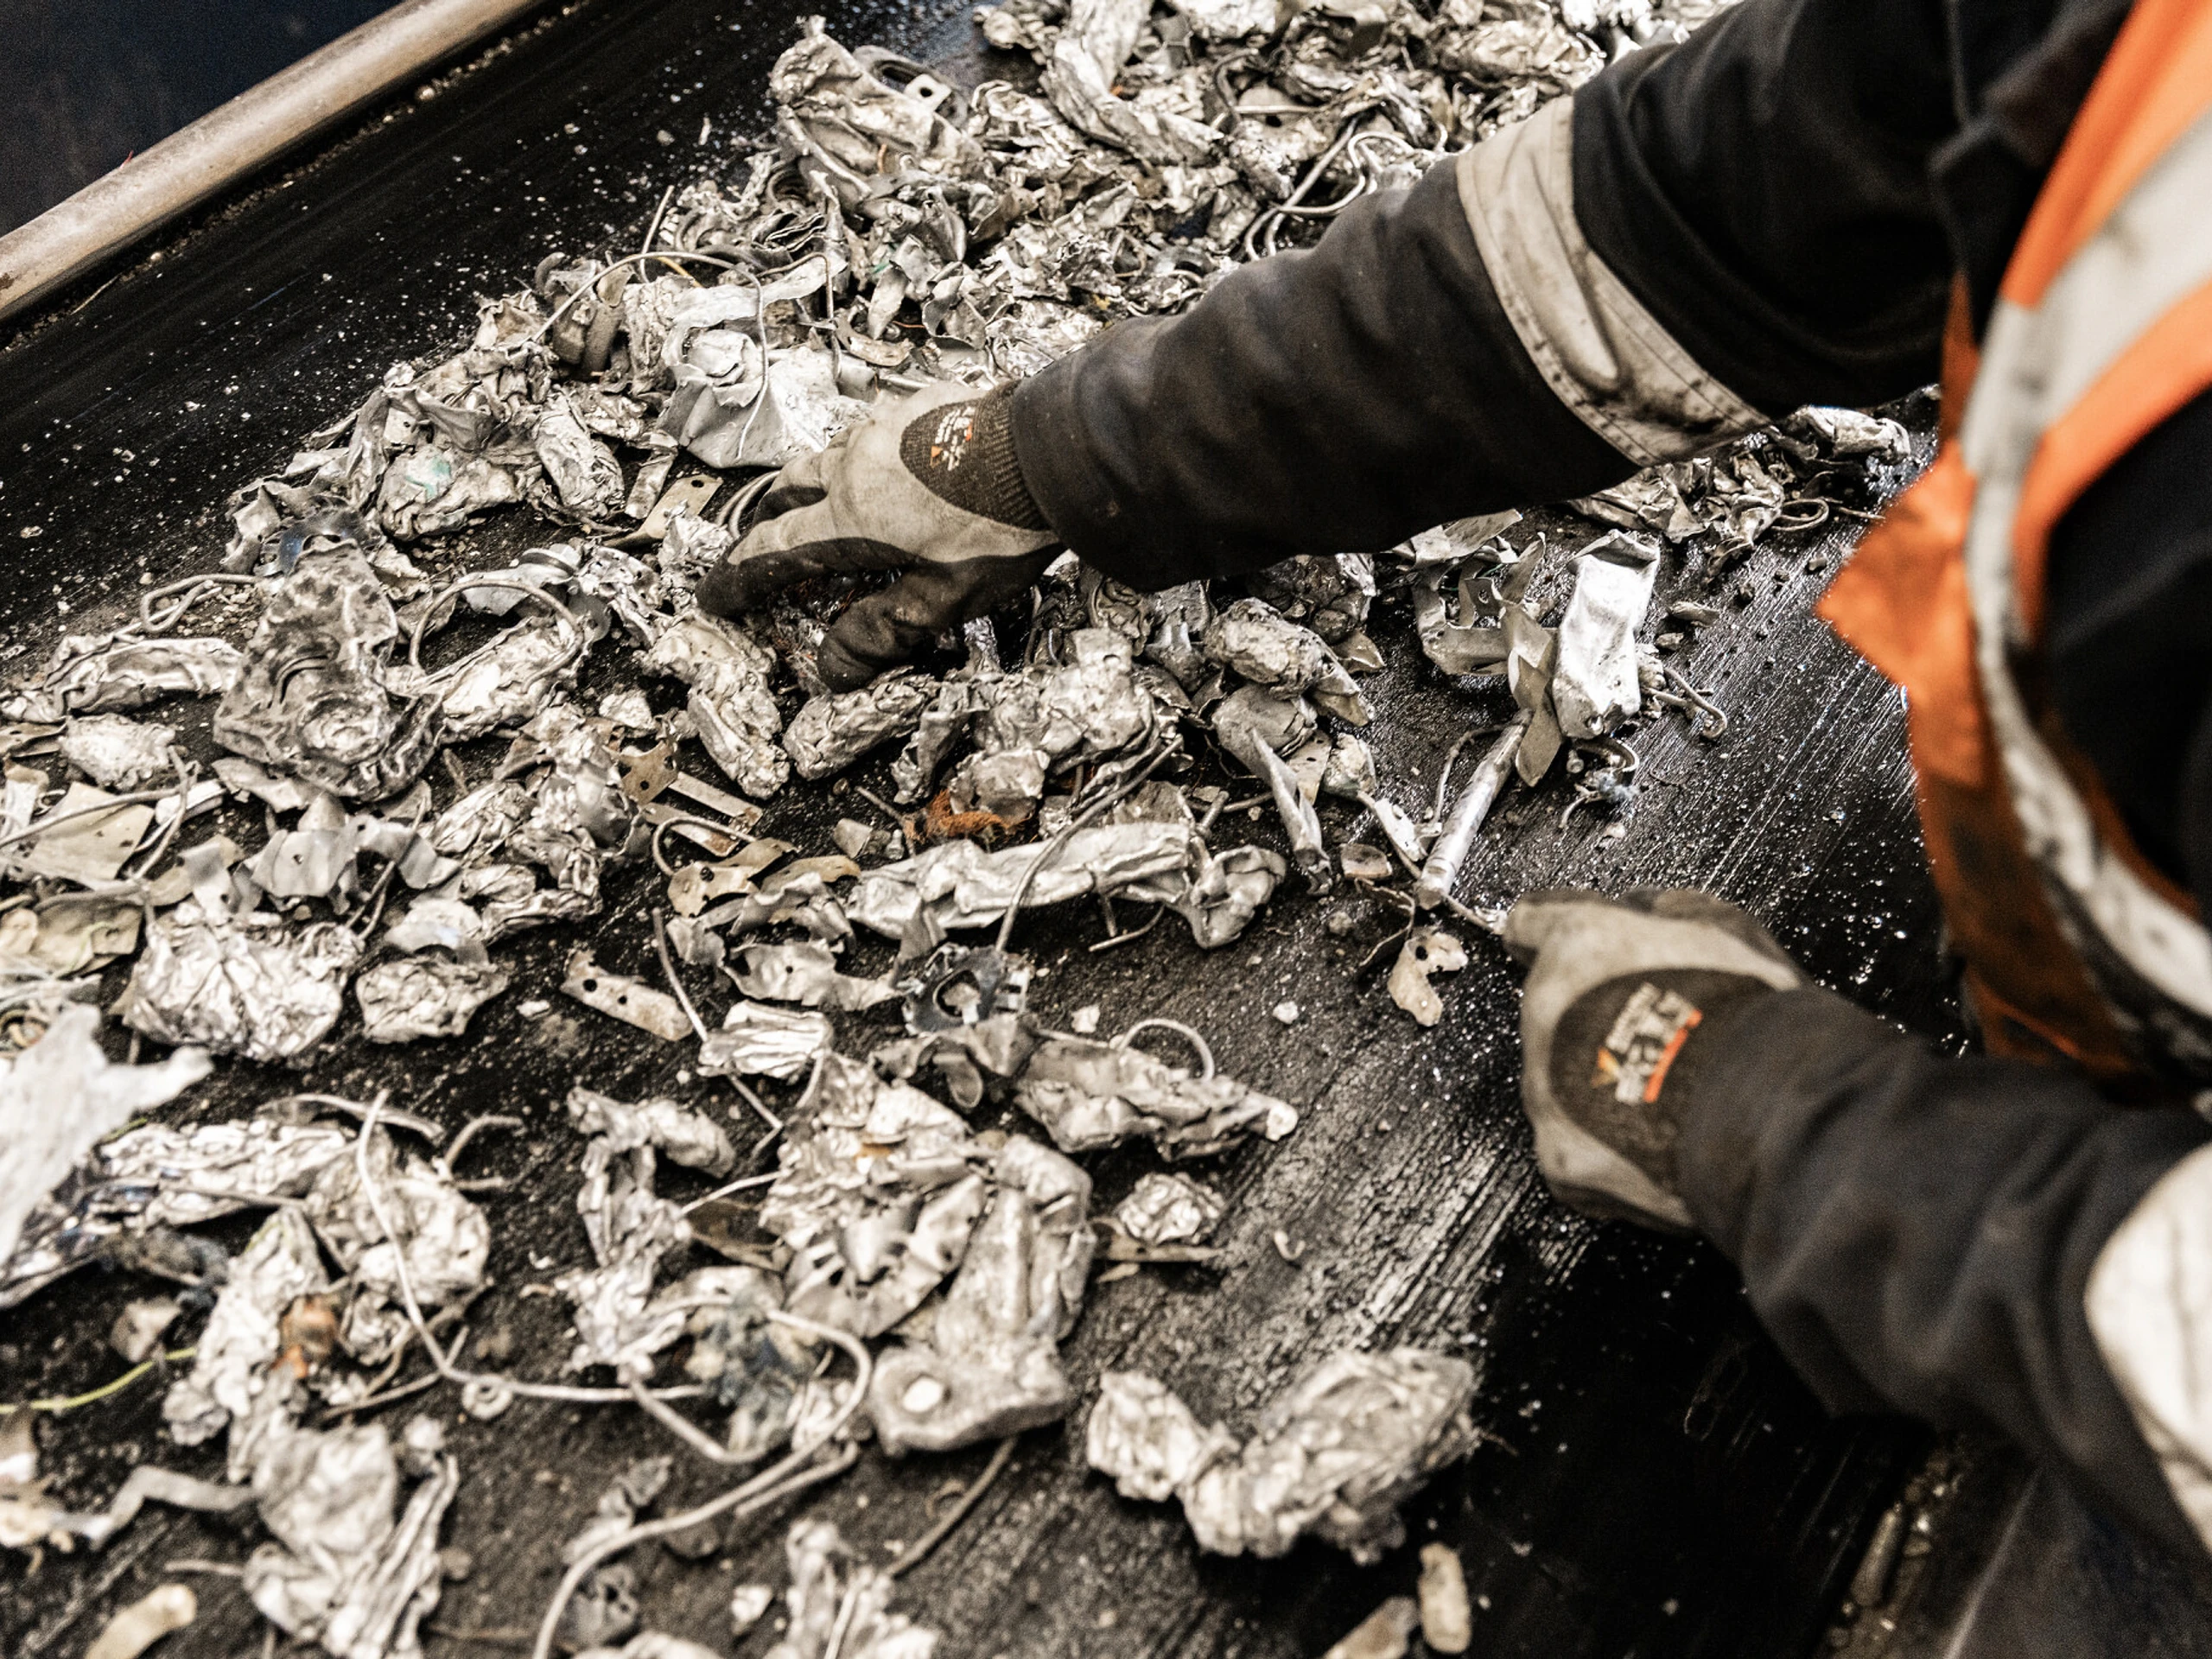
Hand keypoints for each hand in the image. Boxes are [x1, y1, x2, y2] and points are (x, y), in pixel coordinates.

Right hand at [693, 381, 1059, 690]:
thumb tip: (833, 668)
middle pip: (789, 487)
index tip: (717, 593)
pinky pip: (875, 429)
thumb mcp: (943, 602)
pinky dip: (866, 455)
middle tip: (767, 535)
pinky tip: (894, 466)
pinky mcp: (923, 402)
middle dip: (770, 515)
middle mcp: (856, 462)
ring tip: (830, 502)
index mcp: (850, 517)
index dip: (740, 577)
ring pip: (832, 452)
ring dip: (820, 480)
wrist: (1055, 451)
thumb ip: (882, 632)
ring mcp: (888, 425)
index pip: (774, 550)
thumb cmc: (1007, 527)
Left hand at [1504, 888, 1802, 1228]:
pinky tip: (1658, 1142)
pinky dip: (1610, 1148)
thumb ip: (1666, 914)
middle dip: (1594, 1024)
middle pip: (1552, 1014)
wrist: (1765, 1111)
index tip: (1548, 943)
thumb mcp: (1723, 927)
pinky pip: (1577, 1147)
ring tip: (1670, 1098)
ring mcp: (1547, 1090)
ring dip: (1600, 1087)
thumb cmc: (1750, 1020)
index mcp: (1581, 946)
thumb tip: (1649, 913)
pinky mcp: (1562, 1157)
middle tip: (1657, 1039)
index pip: (1532, 923)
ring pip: (1560, 1083)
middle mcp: (1547, 1015)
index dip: (1548, 934)